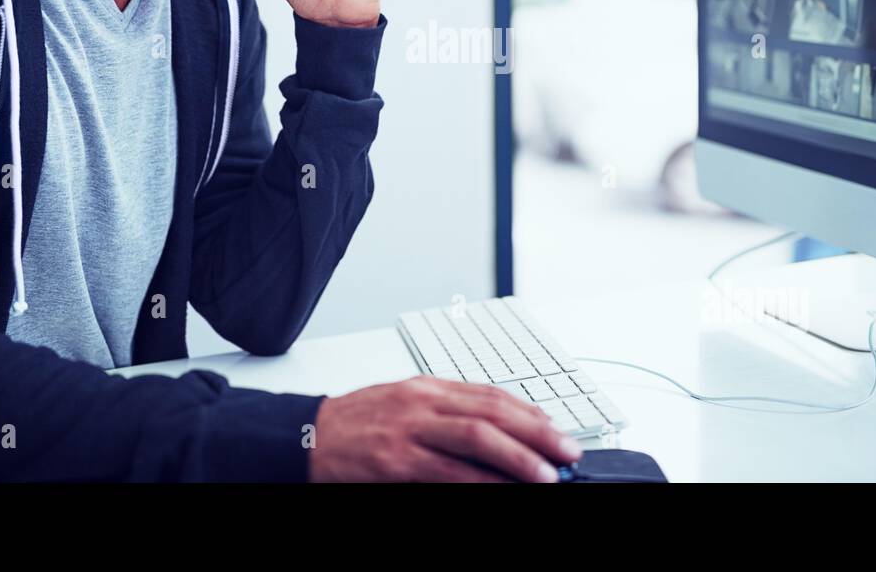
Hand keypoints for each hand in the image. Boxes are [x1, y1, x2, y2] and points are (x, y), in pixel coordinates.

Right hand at [308, 376, 582, 481]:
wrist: (307, 437)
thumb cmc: (357, 423)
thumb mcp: (405, 403)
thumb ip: (446, 410)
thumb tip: (496, 426)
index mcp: (429, 386)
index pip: (492, 394)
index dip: (531, 413)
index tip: (558, 430)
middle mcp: (424, 402)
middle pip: (493, 411)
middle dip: (538, 432)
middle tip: (568, 451)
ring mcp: (410, 430)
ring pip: (477, 436)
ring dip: (519, 457)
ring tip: (547, 474)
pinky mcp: (396, 461)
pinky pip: (448, 471)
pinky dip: (481, 481)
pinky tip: (503, 488)